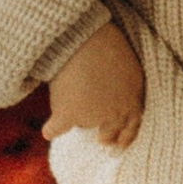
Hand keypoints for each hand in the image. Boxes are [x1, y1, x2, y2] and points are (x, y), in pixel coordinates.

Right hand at [44, 19, 144, 145]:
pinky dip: (52, 129)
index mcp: (133, 100)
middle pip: (108, 134)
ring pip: (82, 124)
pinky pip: (57, 129)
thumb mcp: (130, 67)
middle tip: (101, 139)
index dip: (126, 137)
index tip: (120, 145)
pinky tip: (49, 131)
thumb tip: (123, 101)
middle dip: (105, 136)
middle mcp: (114, 113)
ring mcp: (91, 117)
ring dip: (78, 116)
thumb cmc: (108, 45)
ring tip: (72, 96)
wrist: (84, 39)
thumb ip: (129, 89)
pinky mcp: (69, 115)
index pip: (132, 127)